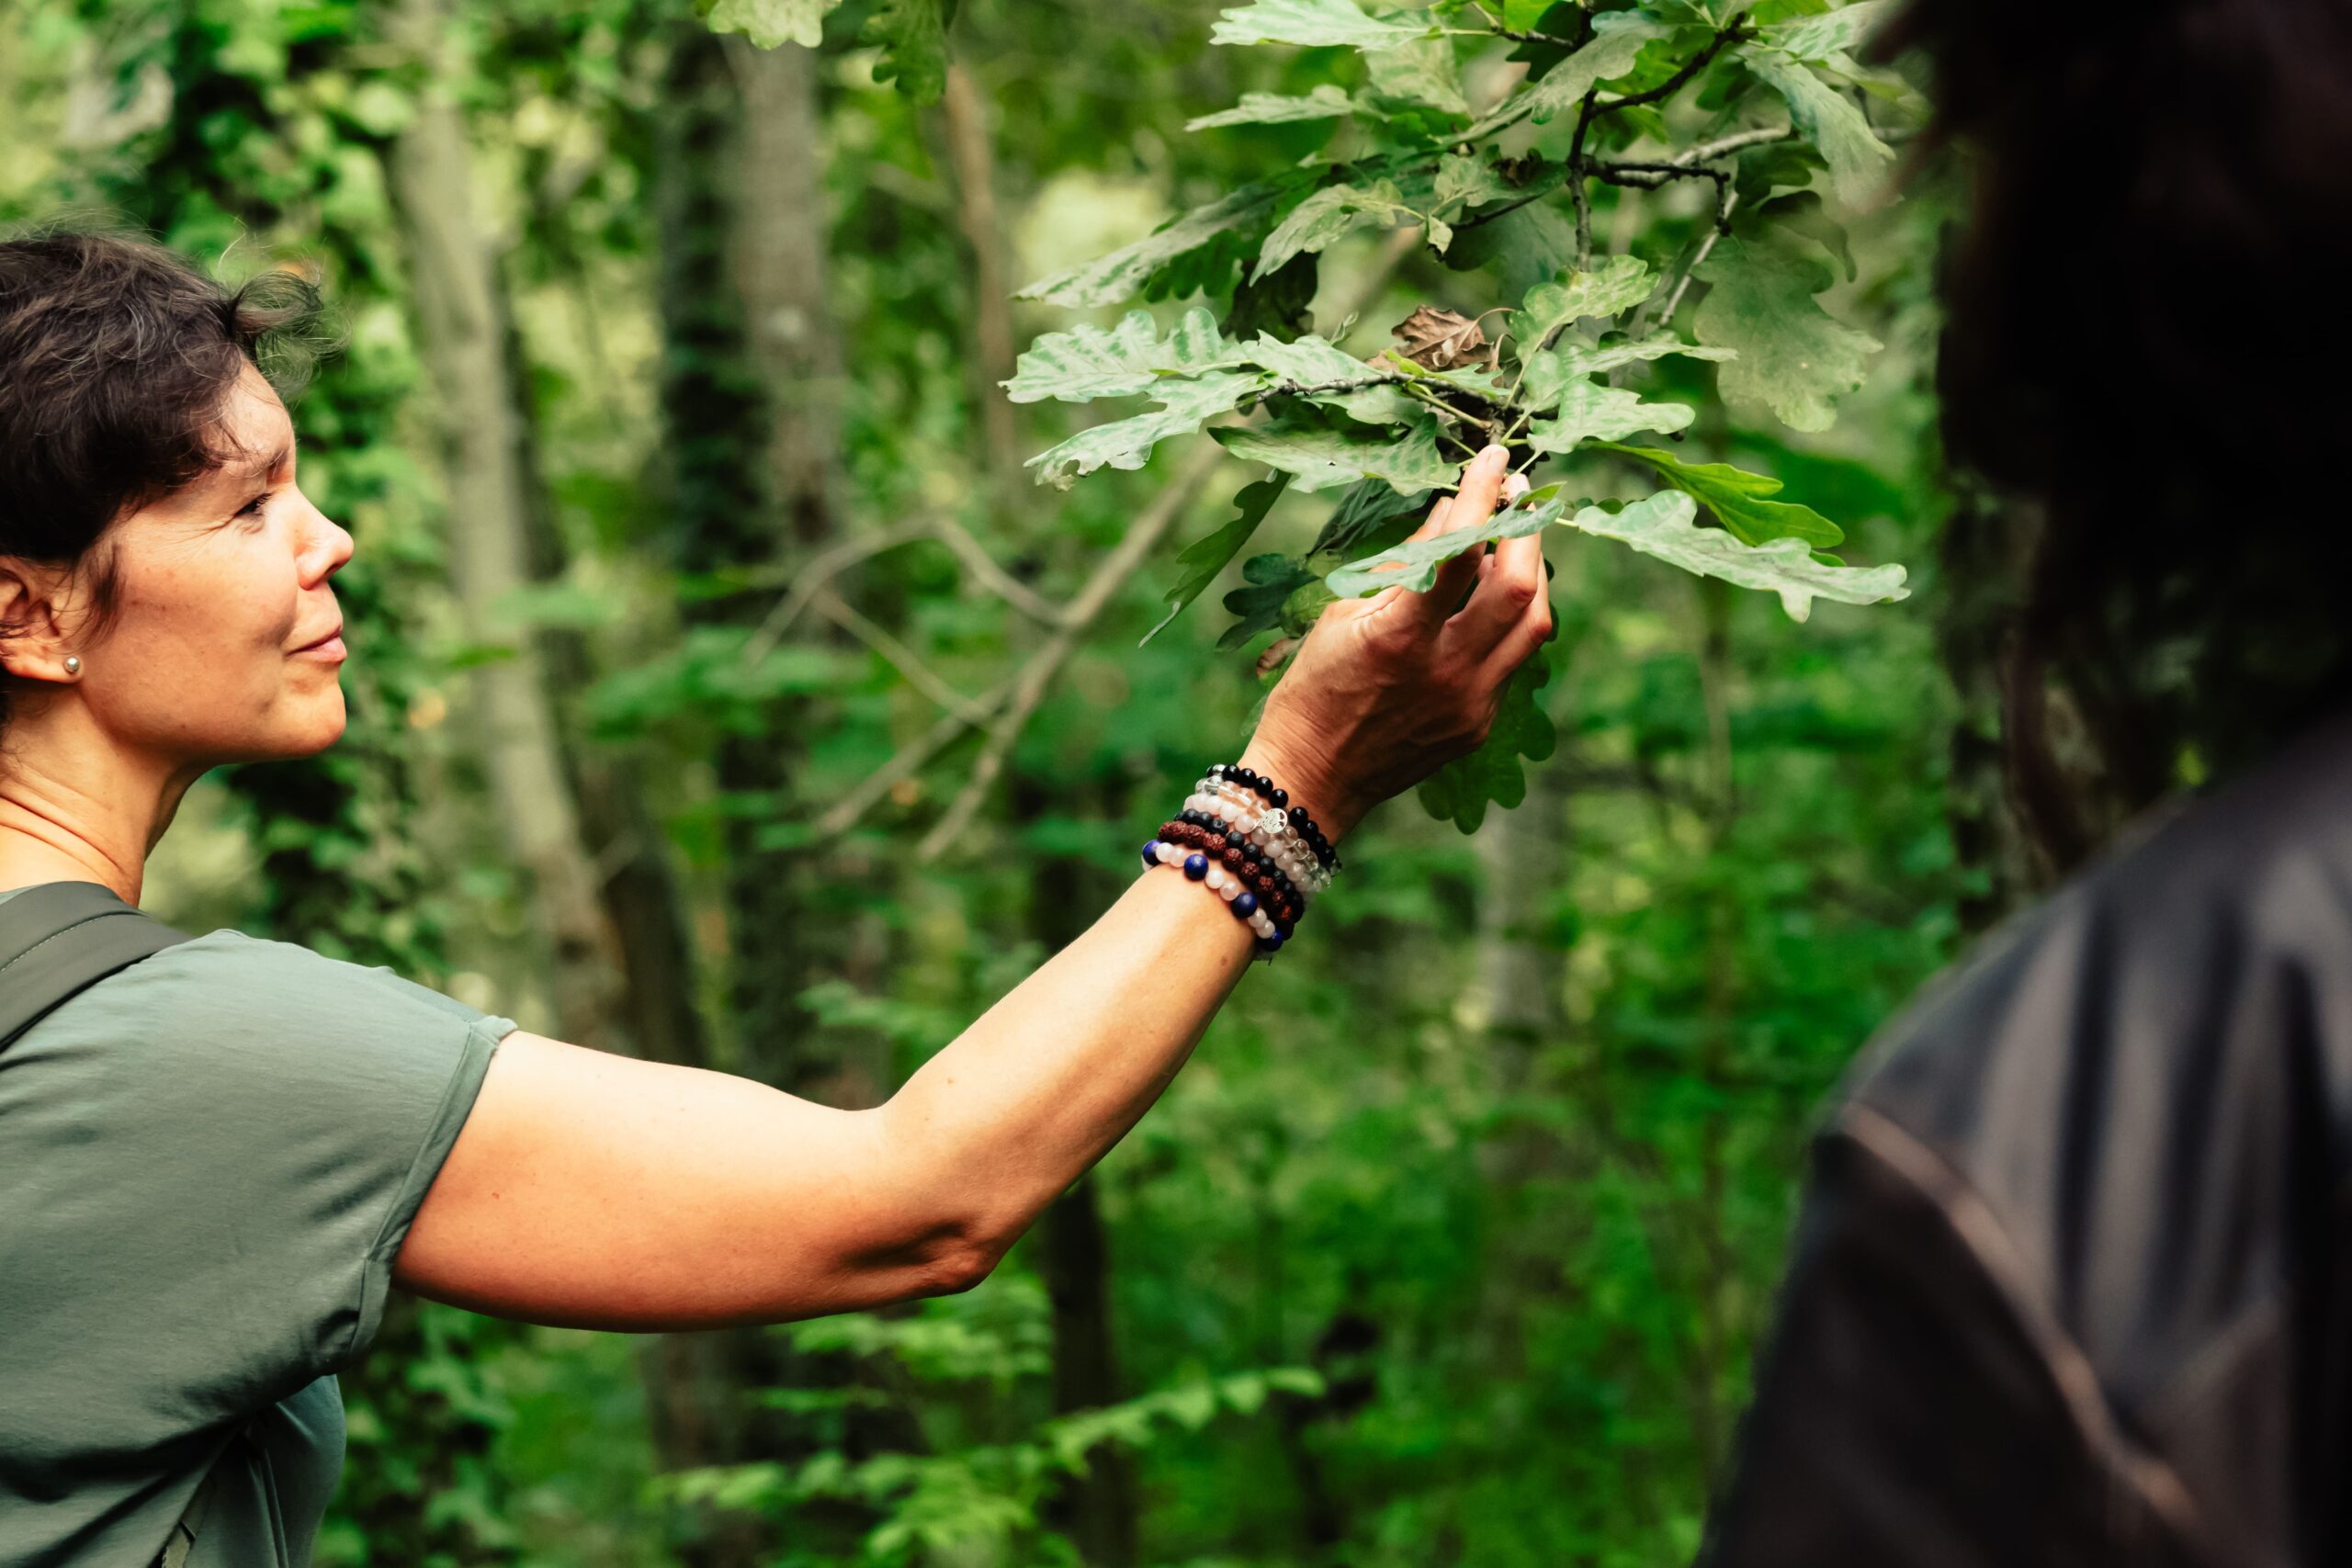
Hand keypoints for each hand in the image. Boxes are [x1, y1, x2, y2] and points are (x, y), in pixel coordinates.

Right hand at [1239, 444, 1551, 840]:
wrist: (1311, 780)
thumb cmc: (1311, 691)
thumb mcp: (1343, 614)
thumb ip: (1403, 564)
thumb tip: (1449, 511)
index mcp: (1401, 638)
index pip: (1462, 551)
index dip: (1484, 496)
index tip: (1496, 460)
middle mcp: (1446, 672)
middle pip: (1521, 588)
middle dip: (1528, 530)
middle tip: (1519, 496)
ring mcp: (1470, 704)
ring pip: (1534, 626)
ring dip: (1531, 575)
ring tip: (1513, 544)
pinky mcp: (1478, 724)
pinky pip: (1511, 661)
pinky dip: (1507, 621)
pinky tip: (1491, 600)